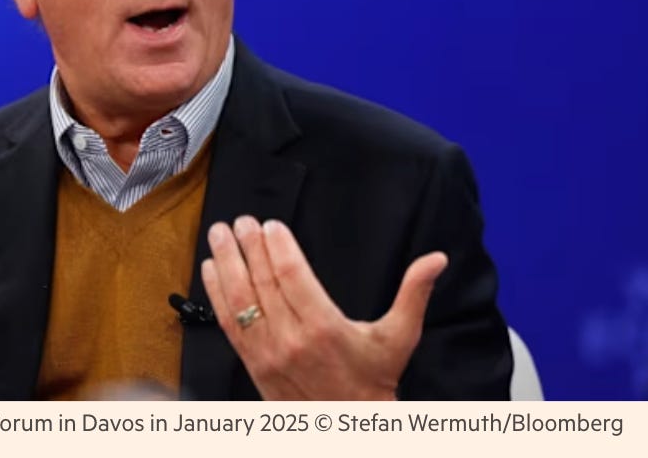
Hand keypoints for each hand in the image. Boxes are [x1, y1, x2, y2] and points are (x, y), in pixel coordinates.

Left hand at [200, 216, 445, 399]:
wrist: (350, 427)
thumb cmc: (374, 380)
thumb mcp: (399, 337)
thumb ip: (414, 293)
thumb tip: (436, 259)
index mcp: (324, 327)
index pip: (292, 275)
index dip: (278, 246)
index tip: (270, 225)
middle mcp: (291, 338)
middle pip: (262, 281)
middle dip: (248, 246)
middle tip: (242, 220)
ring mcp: (267, 352)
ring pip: (240, 298)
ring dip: (227, 262)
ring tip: (219, 233)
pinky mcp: (253, 363)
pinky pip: (228, 322)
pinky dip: (216, 292)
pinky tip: (210, 268)